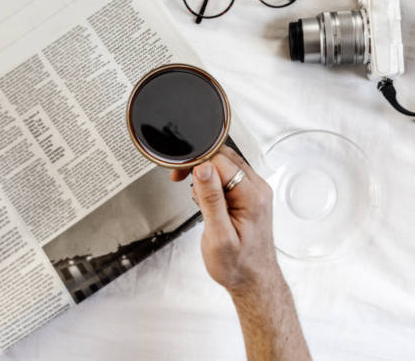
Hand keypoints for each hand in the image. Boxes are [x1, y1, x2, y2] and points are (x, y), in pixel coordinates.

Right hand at [171, 146, 311, 359]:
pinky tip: (205, 197)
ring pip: (226, 164)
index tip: (181, 174)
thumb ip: (211, 199)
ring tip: (195, 194)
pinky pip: (229, 176)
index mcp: (252, 196)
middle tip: (180, 178)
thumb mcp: (218, 236)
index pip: (220, 160)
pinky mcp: (249, 196)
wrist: (253, 281)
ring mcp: (255, 192)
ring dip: (205, 172)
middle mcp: (258, 189)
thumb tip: (203, 169)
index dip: (196, 164)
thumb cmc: (237, 265)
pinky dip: (212, 181)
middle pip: (224, 157)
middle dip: (198, 164)